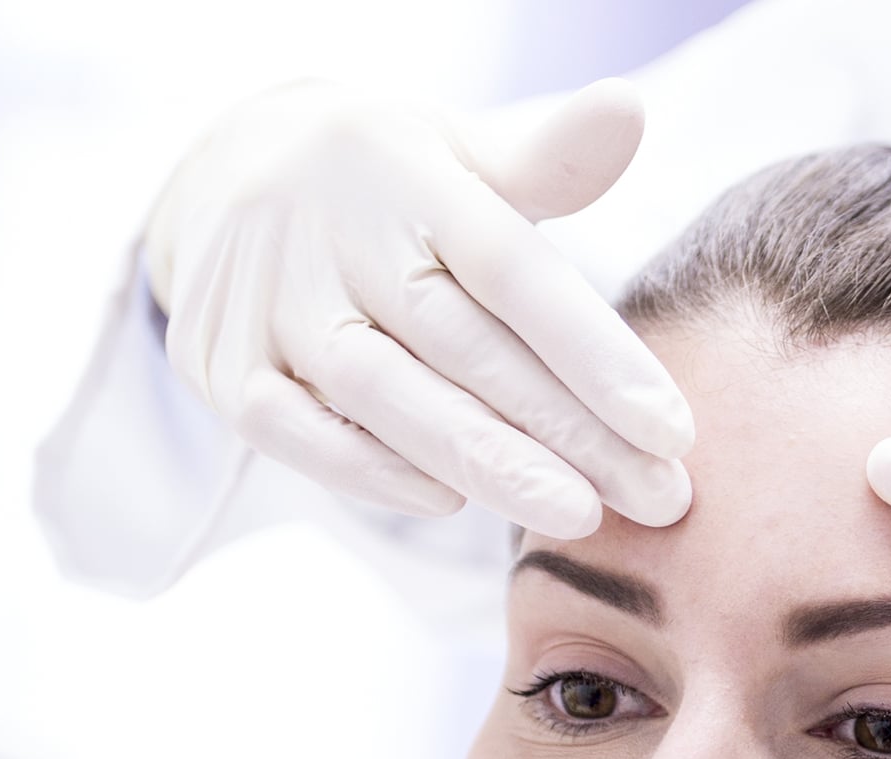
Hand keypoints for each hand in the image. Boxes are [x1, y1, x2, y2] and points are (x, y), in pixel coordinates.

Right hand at [144, 78, 693, 538]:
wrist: (215, 176)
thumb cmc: (381, 184)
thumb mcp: (456, 152)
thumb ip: (546, 157)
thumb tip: (628, 111)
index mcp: (409, 174)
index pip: (516, 272)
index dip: (597, 354)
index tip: (674, 427)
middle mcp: (337, 235)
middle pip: (468, 347)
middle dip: (571, 433)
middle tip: (658, 497)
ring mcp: (274, 304)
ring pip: (388, 395)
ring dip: (485, 462)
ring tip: (576, 516)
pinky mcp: (224, 367)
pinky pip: (297, 431)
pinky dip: (370, 470)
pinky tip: (450, 503)